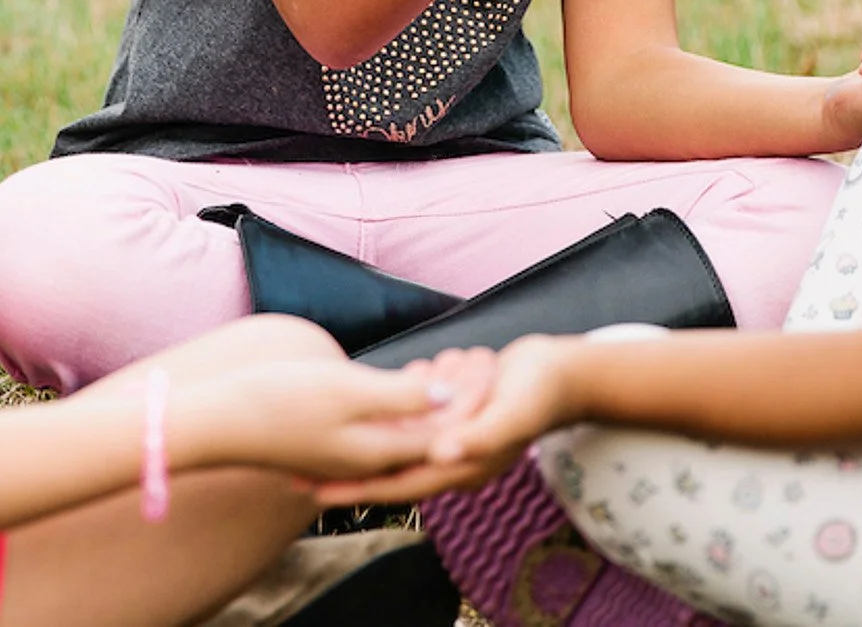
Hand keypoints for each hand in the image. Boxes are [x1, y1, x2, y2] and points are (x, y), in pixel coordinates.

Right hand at [182, 345, 495, 486]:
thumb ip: (401, 396)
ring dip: (435, 397)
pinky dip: (406, 402)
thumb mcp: (346, 391)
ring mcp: (349, 454)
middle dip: (461, 396)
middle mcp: (369, 460)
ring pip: (408, 427)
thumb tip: (451, 398)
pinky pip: (384, 426)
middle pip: (431, 431)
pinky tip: (415, 375)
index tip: (491, 359)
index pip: (446, 430)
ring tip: (456, 361)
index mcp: (380, 452)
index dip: (474, 397)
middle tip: (482, 355)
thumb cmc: (278, 400)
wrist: (217, 420)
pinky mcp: (332, 444)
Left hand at [318, 334, 579, 505]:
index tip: (314, 489)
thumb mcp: (512, 412)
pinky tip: (354, 408)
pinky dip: (381, 420)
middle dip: (345, 472)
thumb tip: (441, 454)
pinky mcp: (452, 418)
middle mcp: (452, 458)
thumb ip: (480, 436)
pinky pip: (409, 424)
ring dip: (361, 447)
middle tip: (297, 472)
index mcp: (462, 465)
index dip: (356, 488)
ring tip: (315, 443)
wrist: (565, 372)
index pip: (399, 484)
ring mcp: (453, 439)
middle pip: (389, 471)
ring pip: (396, 447)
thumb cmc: (540, 389)